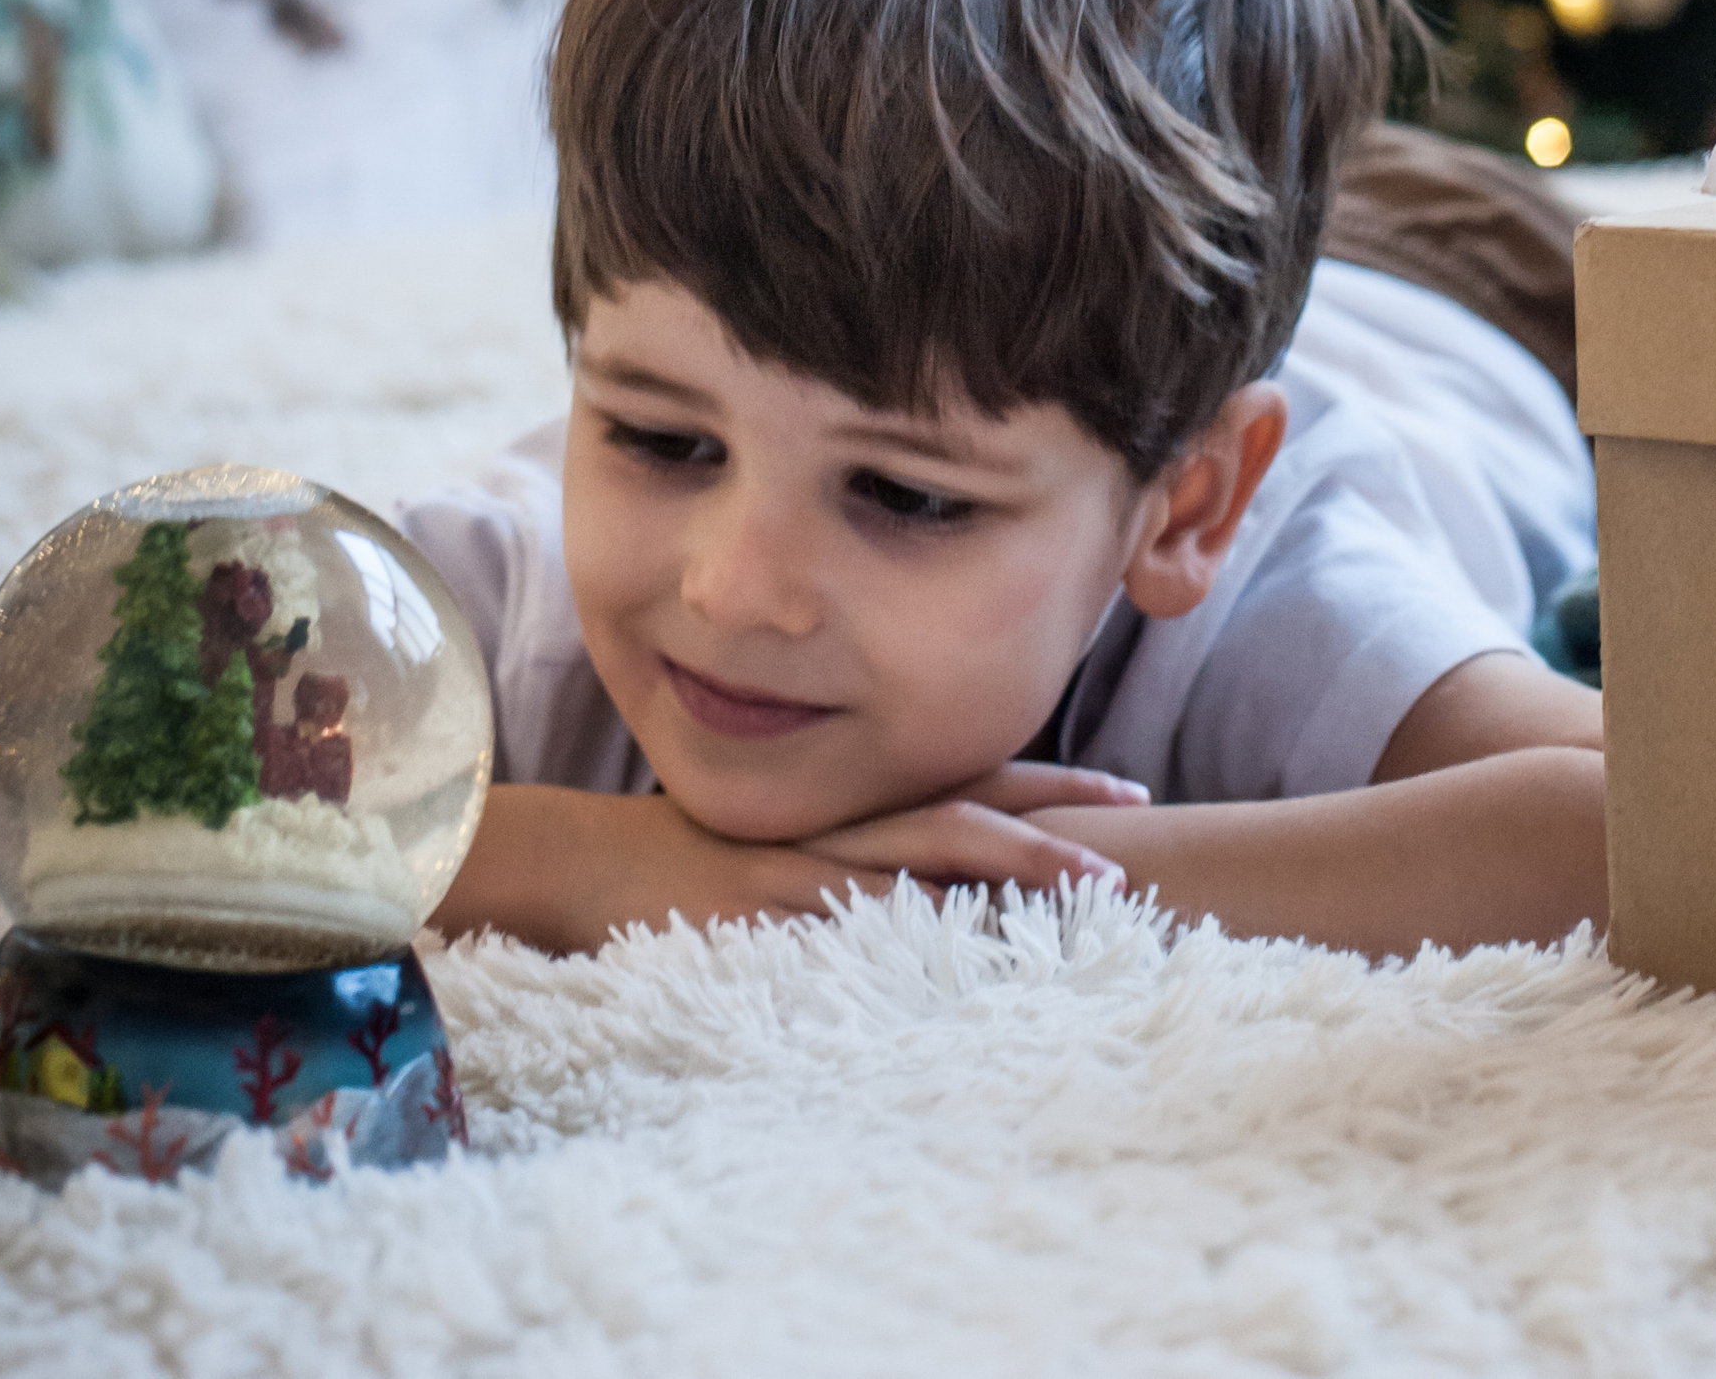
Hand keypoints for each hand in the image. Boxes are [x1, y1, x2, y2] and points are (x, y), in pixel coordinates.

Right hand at [439, 765, 1146, 955]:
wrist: (578, 863)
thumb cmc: (675, 865)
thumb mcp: (773, 848)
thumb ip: (840, 858)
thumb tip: (911, 886)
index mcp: (846, 808)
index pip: (964, 786)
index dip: (1043, 785)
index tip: (1122, 790)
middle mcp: (839, 823)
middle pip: (967, 808)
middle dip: (1054, 815)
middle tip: (1137, 819)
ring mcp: (806, 860)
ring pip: (928, 855)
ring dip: (1013, 863)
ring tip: (1092, 876)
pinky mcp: (767, 903)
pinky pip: (850, 911)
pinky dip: (909, 919)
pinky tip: (964, 931)